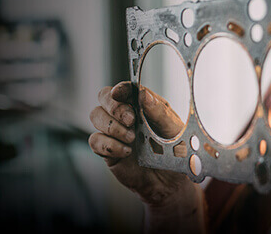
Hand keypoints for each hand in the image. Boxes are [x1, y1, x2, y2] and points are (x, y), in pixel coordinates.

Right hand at [90, 81, 192, 205]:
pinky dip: (109, 145)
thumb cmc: (175, 152)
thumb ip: (159, 112)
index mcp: (142, 104)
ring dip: (111, 126)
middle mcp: (125, 115)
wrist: (170, 182)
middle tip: (130, 120)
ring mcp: (114, 132)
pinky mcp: (107, 150)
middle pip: (104, 97)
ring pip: (96, 116)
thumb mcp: (174, 130)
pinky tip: (126, 151)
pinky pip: (95, 141)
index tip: (119, 93)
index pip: (125, 88)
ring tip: (131, 139)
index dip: (119, 88)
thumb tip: (144, 94)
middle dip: (114, 107)